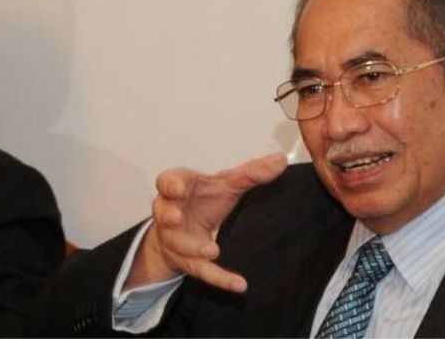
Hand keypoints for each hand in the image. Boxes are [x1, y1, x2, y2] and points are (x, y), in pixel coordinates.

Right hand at [126, 153, 286, 292]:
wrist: (187, 228)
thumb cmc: (204, 198)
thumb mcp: (227, 183)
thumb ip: (252, 172)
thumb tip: (281, 160)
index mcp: (181, 188)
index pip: (169, 181)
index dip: (172, 185)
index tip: (179, 188)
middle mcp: (172, 212)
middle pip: (163, 212)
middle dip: (168, 215)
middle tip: (176, 218)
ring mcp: (178, 238)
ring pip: (179, 244)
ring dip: (193, 247)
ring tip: (212, 250)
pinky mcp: (189, 261)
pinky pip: (203, 271)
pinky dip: (221, 278)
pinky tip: (239, 284)